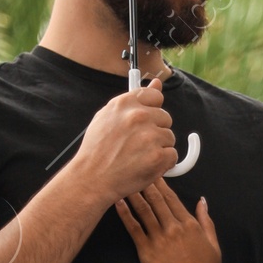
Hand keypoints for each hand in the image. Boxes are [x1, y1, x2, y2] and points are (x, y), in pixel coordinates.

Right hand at [73, 68, 178, 204]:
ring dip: (158, 148)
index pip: (155, 96)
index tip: (146, 121)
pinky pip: (172, 156)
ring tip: (138, 157)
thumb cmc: (97, 150)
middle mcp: (139, 116)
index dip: (152, 110)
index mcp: (126, 103)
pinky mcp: (158, 157)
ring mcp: (150, 136)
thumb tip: (157, 83)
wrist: (90, 179)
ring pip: (169, 138)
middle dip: (155, 131)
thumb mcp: (108, 116)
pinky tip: (144, 166)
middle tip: (137, 144)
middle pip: (165, 118)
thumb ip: (134, 100)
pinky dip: (162, 164)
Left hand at [115, 177, 228, 262]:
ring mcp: (159, 239)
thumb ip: (206, 220)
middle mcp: (174, 228)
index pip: (172, 198)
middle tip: (134, 169)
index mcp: (190, 225)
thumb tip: (202, 201)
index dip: (161, 183)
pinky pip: (133, 228)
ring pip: (143, 210)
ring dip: (133, 193)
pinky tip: (118, 203)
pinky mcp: (146, 251)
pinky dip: (125, 214)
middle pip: (156, 200)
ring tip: (123, 180)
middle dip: (145, 182)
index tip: (153, 172)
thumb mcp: (214, 244)